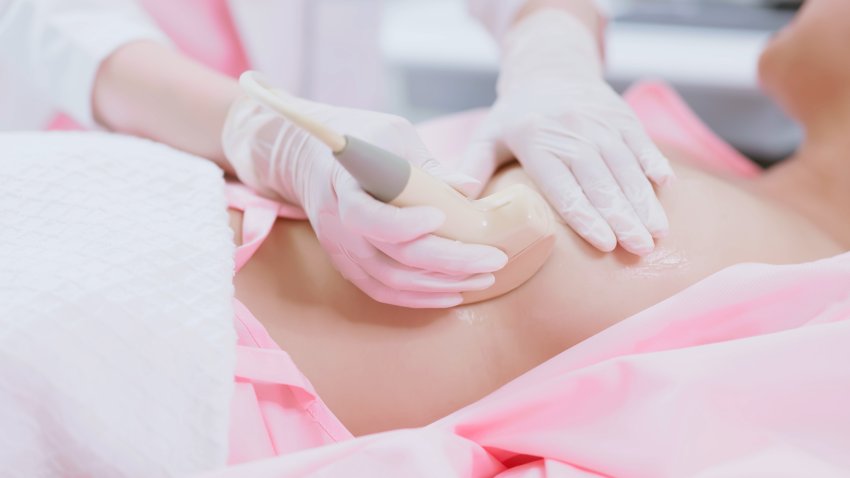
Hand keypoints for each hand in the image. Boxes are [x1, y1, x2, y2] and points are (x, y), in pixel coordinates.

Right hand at [222, 93, 507, 307]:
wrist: (310, 157)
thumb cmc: (361, 139)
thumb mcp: (393, 135)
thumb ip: (428, 164)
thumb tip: (470, 186)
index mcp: (345, 185)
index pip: (368, 216)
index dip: (403, 224)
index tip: (439, 217)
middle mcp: (338, 225)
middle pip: (393, 256)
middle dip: (450, 261)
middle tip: (494, 257)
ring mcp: (342, 250)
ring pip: (392, 281)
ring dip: (442, 285)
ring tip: (484, 276)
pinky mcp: (349, 264)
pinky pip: (384, 292)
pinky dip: (419, 298)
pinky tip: (453, 293)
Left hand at [460, 10, 673, 255]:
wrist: (550, 68)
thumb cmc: (516, 116)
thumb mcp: (487, 136)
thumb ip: (472, 165)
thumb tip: (455, 195)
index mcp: (536, 141)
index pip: (563, 186)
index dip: (585, 216)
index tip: (604, 242)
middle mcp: (571, 131)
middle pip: (601, 180)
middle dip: (623, 216)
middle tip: (640, 249)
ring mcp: (599, 122)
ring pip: (626, 165)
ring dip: (644, 199)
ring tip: (658, 232)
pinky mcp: (621, 115)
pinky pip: (641, 141)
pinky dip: (655, 163)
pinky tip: (666, 188)